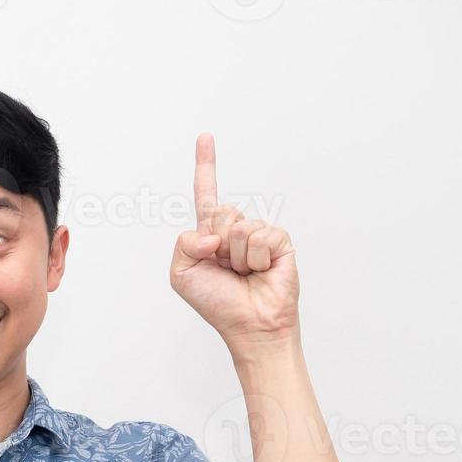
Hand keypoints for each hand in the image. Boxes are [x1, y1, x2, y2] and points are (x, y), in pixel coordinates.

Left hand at [170, 133, 299, 352]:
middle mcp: (235, 231)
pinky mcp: (280, 242)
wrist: (249, 324)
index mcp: (211, 235)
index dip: (206, 166)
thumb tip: (213, 233)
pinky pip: (260, 236)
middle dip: (217, 242)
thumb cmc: (217, 303)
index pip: (206, 195)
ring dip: (236, 256)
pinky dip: (255, 259)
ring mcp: (259, 235)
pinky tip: (261, 272)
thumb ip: (183, 244)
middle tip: (226, 268)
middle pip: (221, 210)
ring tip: (244, 274)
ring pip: (240, 226)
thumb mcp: (182, 274)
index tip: (205, 136)